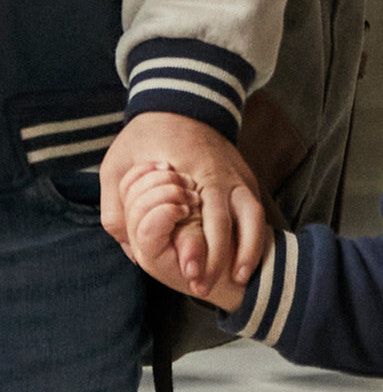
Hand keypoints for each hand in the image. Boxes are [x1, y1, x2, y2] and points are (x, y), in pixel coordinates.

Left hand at [101, 113, 265, 295]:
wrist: (183, 103)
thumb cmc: (145, 138)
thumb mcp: (116, 164)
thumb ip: (116, 204)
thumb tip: (126, 243)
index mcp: (185, 171)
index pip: (193, 215)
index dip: (194, 247)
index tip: (189, 274)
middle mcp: (216, 175)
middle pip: (224, 222)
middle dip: (218, 259)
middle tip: (204, 288)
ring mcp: (236, 176)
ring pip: (251, 217)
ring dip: (247, 250)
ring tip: (237, 279)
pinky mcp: (246, 179)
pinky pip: (257, 213)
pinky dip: (257, 238)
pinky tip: (248, 261)